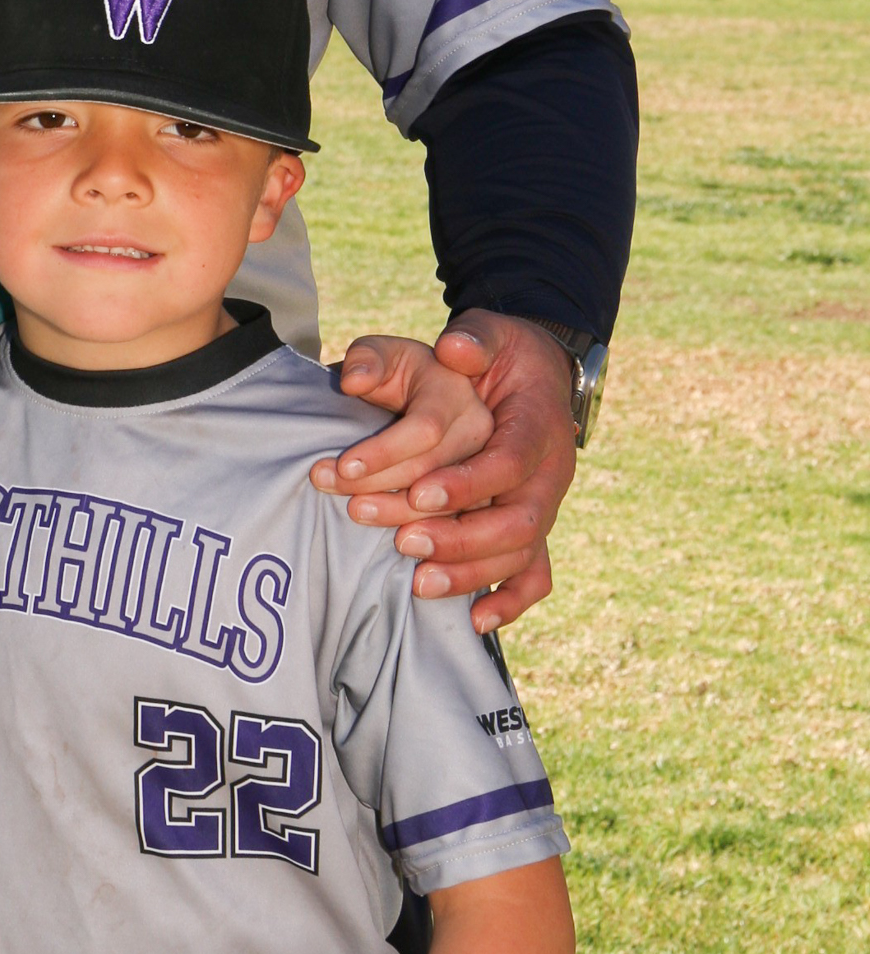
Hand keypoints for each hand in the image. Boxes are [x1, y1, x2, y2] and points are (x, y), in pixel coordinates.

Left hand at [318, 313, 573, 634]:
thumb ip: (474, 337)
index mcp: (539, 424)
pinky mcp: (532, 528)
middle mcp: (551, 473)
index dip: (469, 482)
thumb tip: (453, 348)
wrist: (534, 375)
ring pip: (521, 553)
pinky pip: (535, 575)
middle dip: (462, 537)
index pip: (510, 461)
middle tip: (404, 541)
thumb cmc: (500, 354)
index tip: (418, 493)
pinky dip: (509, 601)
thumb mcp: (489, 332)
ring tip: (417, 583)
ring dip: (471, 572)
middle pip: (520, 520)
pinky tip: (474, 621)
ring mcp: (544, 505)